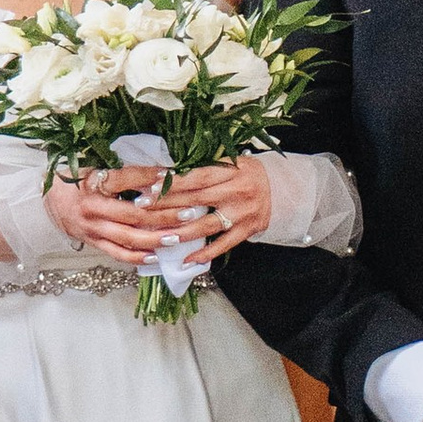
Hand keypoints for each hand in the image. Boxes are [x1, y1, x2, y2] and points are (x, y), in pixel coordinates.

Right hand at [49, 165, 180, 262]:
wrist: (47, 201)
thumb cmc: (75, 180)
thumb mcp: (93, 167)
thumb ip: (120, 171)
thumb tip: (156, 171)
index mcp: (92, 183)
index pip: (125, 179)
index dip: (149, 177)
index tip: (172, 175)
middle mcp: (92, 208)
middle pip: (133, 214)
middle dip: (163, 215)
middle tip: (188, 213)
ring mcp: (93, 229)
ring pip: (128, 238)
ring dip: (155, 239)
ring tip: (177, 237)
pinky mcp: (93, 242)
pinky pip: (117, 254)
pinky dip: (137, 257)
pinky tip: (156, 256)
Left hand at [157, 159, 272, 261]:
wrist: (279, 188)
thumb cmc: (246, 172)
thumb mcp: (230, 161)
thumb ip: (204, 166)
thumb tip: (167, 172)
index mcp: (231, 170)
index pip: (197, 177)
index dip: (173, 182)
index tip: (149, 186)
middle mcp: (237, 191)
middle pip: (197, 199)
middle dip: (167, 204)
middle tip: (142, 208)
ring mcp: (242, 213)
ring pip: (207, 225)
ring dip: (182, 232)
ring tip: (160, 237)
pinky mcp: (247, 230)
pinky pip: (224, 245)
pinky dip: (205, 253)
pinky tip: (187, 260)